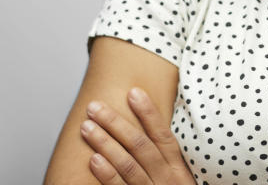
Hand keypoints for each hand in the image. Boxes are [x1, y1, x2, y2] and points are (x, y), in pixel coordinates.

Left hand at [79, 87, 194, 184]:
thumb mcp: (180, 179)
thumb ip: (166, 159)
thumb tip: (150, 129)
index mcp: (178, 170)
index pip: (163, 135)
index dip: (148, 113)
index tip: (133, 92)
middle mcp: (166, 180)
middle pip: (141, 146)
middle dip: (116, 123)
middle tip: (94, 107)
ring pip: (128, 165)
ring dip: (105, 143)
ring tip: (87, 127)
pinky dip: (106, 175)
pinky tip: (93, 160)